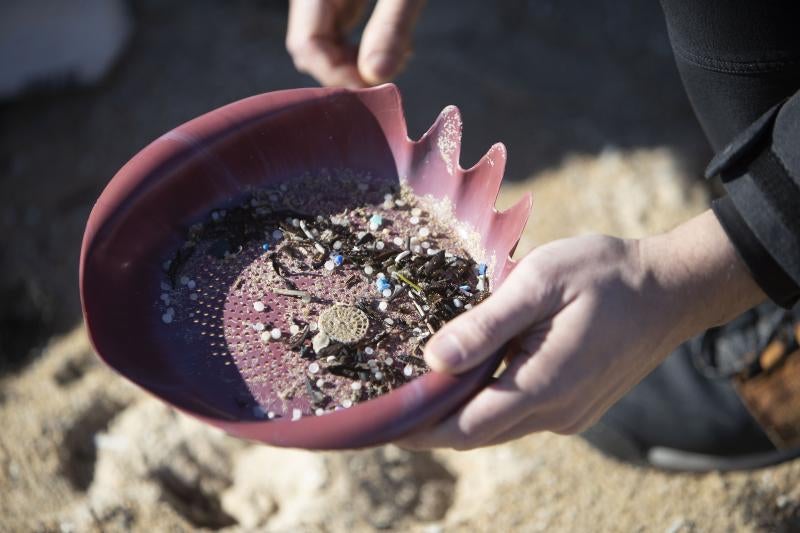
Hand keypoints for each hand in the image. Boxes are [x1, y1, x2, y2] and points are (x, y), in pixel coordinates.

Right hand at [286, 0, 424, 87]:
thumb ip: (392, 25)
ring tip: (400, 56)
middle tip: (391, 74)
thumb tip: (377, 76)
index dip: (337, 75)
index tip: (375, 89)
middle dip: (350, 71)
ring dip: (359, 62)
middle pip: (313, 47)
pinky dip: (364, 45)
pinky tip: (394, 46)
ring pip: (326, 42)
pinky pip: (341, 29)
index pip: (306, 45)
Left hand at [400, 210, 764, 449]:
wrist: (672, 288)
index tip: (382, 424)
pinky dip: (490, 405)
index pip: (465, 427)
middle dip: (432, 426)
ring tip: (422, 392)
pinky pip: (522, 416)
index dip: (419, 430)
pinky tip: (473, 378)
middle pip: (477, 433)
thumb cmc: (605, 274)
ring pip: (499, 427)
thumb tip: (434, 359)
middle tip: (392, 406)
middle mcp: (557, 412)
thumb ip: (486, 324)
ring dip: (460, 415)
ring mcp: (571, 413)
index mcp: (543, 384)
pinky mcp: (579, 406)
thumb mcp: (540, 282)